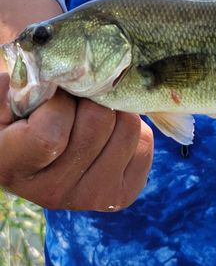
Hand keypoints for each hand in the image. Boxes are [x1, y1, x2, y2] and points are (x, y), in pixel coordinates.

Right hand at [0, 73, 153, 210]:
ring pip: (128, 129)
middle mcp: (52, 192)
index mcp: (13, 168)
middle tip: (82, 99)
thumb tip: (47, 74)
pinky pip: (145, 143)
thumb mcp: (9, 100)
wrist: (40, 157)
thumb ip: (20, 87)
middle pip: (99, 123)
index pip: (50, 134)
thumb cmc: (21, 119)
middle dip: (93, 99)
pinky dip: (135, 128)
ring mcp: (90, 197)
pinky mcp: (121, 195)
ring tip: (97, 114)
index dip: (59, 103)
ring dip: (117, 111)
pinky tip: (113, 133)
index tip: (56, 94)